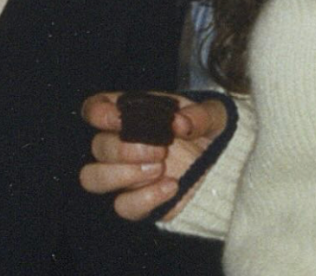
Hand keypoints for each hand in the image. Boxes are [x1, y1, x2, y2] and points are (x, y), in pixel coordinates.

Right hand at [79, 91, 226, 220]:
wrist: (222, 165)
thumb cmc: (207, 130)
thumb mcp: (213, 114)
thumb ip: (199, 115)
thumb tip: (179, 123)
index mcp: (131, 113)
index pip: (95, 109)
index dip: (98, 113)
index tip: (119, 119)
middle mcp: (121, 142)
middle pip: (97, 146)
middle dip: (125, 148)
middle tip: (161, 149)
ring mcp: (125, 174)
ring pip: (93, 178)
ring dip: (123, 174)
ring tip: (159, 167)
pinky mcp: (136, 201)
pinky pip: (123, 206)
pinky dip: (145, 198)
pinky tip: (171, 186)